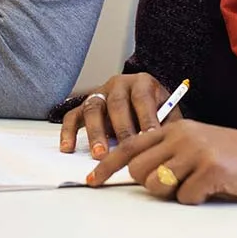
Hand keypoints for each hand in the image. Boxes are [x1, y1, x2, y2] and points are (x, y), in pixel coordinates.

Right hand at [60, 73, 182, 158]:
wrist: (143, 98)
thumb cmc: (156, 109)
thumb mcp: (168, 112)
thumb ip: (168, 124)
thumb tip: (168, 142)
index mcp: (141, 82)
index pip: (142, 98)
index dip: (146, 118)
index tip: (150, 138)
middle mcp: (118, 84)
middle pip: (116, 104)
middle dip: (122, 129)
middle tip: (126, 149)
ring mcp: (99, 94)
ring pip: (93, 109)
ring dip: (96, 133)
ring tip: (100, 155)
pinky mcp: (83, 106)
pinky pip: (72, 117)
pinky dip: (68, 132)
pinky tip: (68, 148)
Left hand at [87, 123, 236, 203]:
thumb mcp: (200, 147)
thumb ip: (171, 154)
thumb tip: (141, 176)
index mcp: (175, 128)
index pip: (130, 145)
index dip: (107, 164)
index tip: (91, 180)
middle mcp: (182, 135)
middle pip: (139, 171)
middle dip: (151, 185)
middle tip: (179, 184)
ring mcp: (196, 151)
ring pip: (158, 185)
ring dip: (175, 193)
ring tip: (200, 184)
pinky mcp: (212, 169)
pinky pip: (186, 197)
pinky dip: (198, 200)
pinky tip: (218, 187)